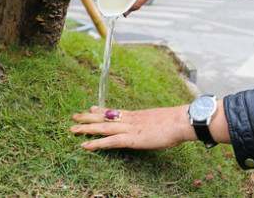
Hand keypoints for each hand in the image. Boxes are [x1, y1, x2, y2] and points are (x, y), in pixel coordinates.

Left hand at [70, 105, 196, 149]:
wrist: (181, 121)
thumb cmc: (177, 122)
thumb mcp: (162, 121)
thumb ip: (154, 123)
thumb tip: (156, 127)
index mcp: (138, 115)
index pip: (116, 112)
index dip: (102, 110)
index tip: (92, 108)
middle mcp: (130, 119)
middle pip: (105, 117)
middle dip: (89, 117)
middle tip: (75, 116)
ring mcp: (129, 128)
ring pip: (103, 128)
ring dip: (86, 128)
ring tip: (72, 129)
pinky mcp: (131, 139)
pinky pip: (109, 141)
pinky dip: (96, 143)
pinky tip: (84, 145)